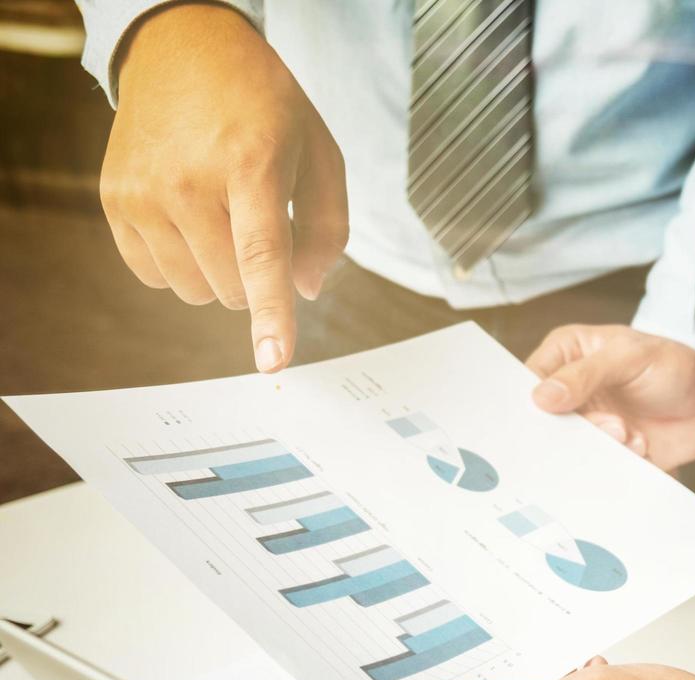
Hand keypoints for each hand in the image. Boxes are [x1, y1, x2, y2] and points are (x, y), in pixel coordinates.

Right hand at [100, 3, 347, 371]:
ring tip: (223, 213)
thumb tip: (306, 291)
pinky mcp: (114, 201)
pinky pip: (156, 277)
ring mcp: (143, 192)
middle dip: (258, 276)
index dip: (271, 314)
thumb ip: (328, 229)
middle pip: (234, 289)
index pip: (262, 255)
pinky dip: (181, 263)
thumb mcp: (320, 153)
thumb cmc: (265, 108)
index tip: (273, 361)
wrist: (184, 51)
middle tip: (258, 218)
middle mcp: (189, 181)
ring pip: (195, 292)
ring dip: (219, 273)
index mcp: (252, 165)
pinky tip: (189, 218)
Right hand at [526, 325, 694, 470]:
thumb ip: (586, 374)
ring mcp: (586, 422)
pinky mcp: (604, 450)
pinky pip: (592, 464)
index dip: (533, 399)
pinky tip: (641, 444)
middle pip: (544, 418)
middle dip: (571, 428)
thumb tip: (542, 395)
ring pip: (567, 445)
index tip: (548, 413)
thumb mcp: (631, 357)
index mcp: (568, 353)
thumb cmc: (675, 368)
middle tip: (609, 425)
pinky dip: (616, 458)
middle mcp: (571, 390)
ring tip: (631, 432)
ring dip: (600, 444)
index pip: (530, 377)